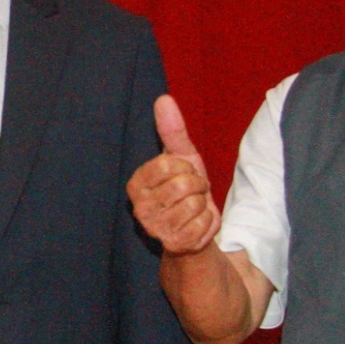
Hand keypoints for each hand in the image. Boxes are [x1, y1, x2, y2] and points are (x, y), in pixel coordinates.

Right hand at [127, 95, 218, 254]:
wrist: (195, 230)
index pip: (167, 165)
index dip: (185, 167)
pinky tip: (198, 225)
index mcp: (136, 184)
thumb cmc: (186, 189)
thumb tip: (164, 99)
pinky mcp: (174, 244)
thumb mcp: (181, 157)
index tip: (184, 175)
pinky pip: (203, 223)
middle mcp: (139, 208)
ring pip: (194, 204)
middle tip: (193, 194)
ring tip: (194, 209)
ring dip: (203, 204)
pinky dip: (208, 222)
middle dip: (198, 186)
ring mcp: (155, 229)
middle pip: (183, 184)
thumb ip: (172, 130)